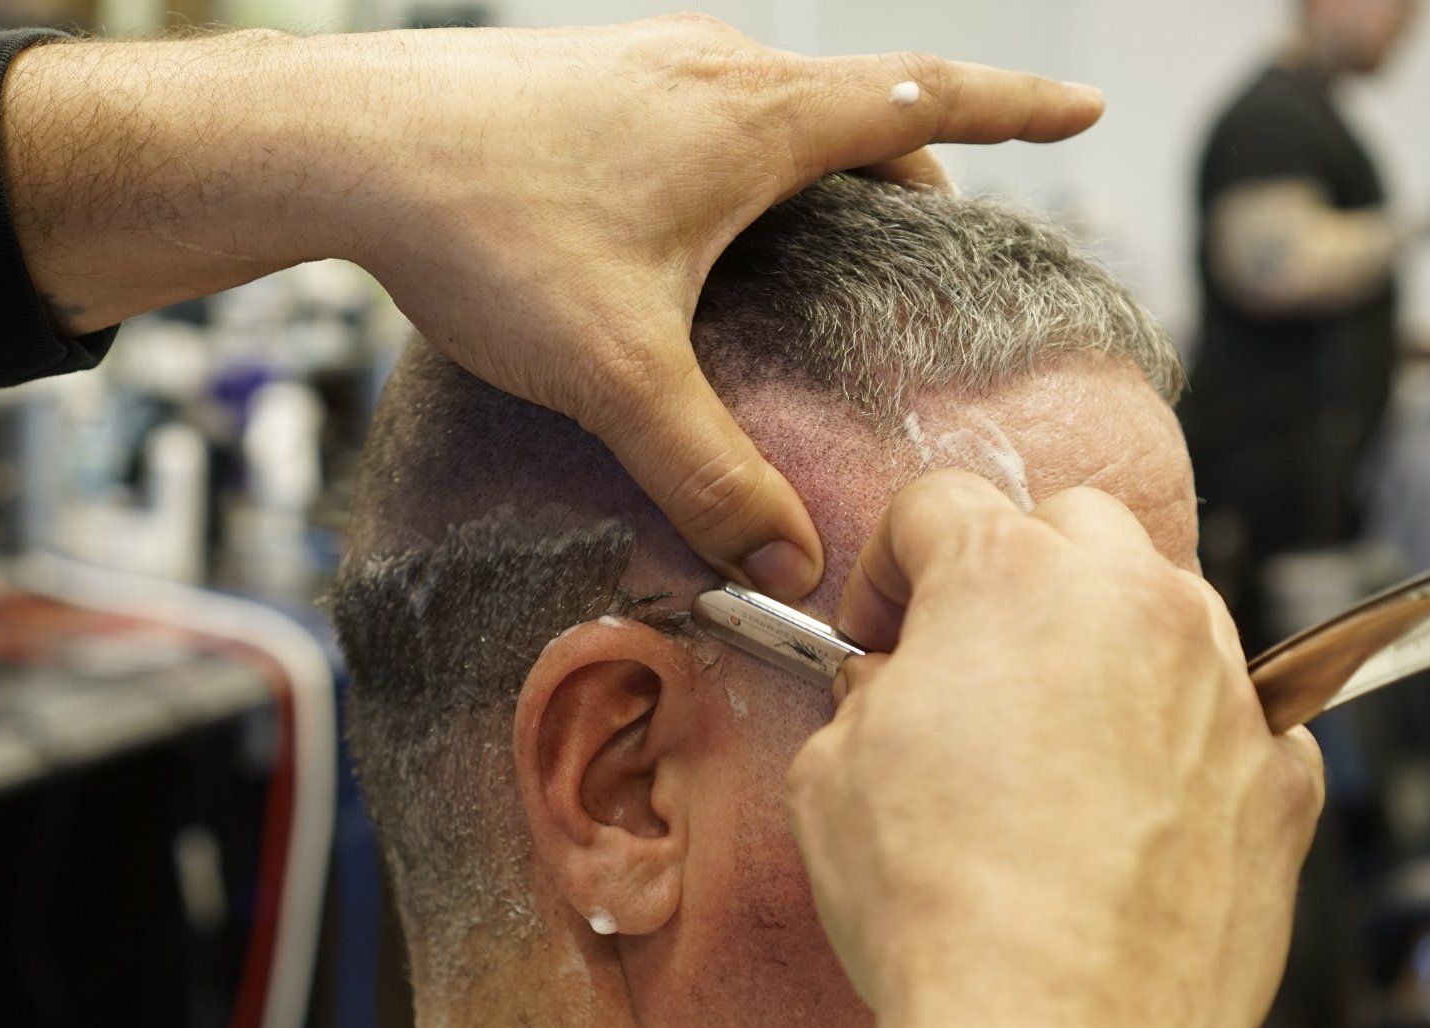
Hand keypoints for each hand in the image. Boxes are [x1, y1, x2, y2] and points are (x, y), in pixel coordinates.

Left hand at [0, 18, 1102, 598]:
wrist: (343, 140)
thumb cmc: (486, 230)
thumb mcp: (617, 374)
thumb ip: (709, 474)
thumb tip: (792, 565)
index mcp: (755, 118)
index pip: (926, 97)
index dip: (1017, 107)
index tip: (1086, 106)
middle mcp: (709, 66)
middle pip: (852, 100)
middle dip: (915, 150)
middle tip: (942, 211)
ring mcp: (638, 60)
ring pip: (768, 97)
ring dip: (818, 145)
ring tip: (823, 215)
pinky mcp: (577, 79)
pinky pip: (696, 102)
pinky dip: (736, 146)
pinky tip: (685, 208)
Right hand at [785, 471, 1323, 1027]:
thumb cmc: (942, 905)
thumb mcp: (828, 774)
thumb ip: (866, 698)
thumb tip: (893, 695)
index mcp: (1007, 577)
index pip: (940, 503)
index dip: (891, 565)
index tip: (883, 627)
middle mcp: (1131, 605)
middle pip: (1074, 524)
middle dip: (1016, 573)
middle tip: (971, 661)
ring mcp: (1223, 684)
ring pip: (1168, 605)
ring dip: (1108, 643)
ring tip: (1056, 739)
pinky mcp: (1280, 773)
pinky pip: (1234, 713)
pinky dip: (1185, 736)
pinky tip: (1130, 810)